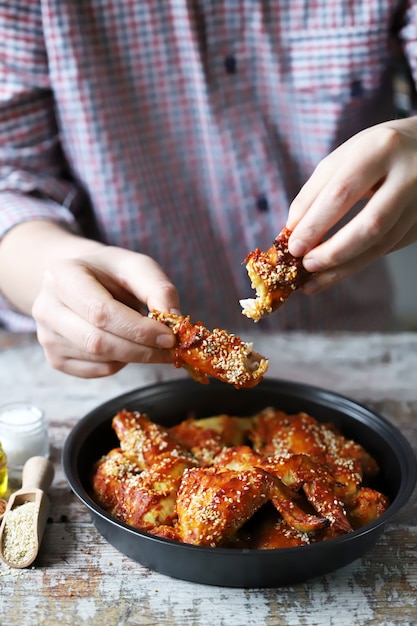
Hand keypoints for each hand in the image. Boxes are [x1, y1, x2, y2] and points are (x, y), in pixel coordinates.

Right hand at [32, 245, 179, 377]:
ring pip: (98, 359)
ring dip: (133, 356)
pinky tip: (126, 345)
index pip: (100, 312)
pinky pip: (95, 371)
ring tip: (148, 340)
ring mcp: (47, 336)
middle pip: (97, 341)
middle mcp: (46, 307)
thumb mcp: (137, 267)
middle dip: (140, 349)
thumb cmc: (110, 272)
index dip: (138, 329)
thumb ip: (158, 288)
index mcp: (62, 276)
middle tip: (170, 349)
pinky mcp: (55, 358)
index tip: (169, 336)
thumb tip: (174, 318)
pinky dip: (120, 363)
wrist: (81, 279)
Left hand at [286, 117, 416, 293]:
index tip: (293, 247)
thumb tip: (293, 229)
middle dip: (333, 252)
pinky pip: (389, 248)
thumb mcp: (347, 155)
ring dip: (344, 268)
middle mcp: (407, 176)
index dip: (315, 224)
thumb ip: (316, 190)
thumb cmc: (379, 150)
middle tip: (305, 266)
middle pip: (369, 225)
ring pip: (381, 244)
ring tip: (313, 282)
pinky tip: (338, 270)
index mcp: (379, 150)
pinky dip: (359, 261)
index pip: (341, 194)